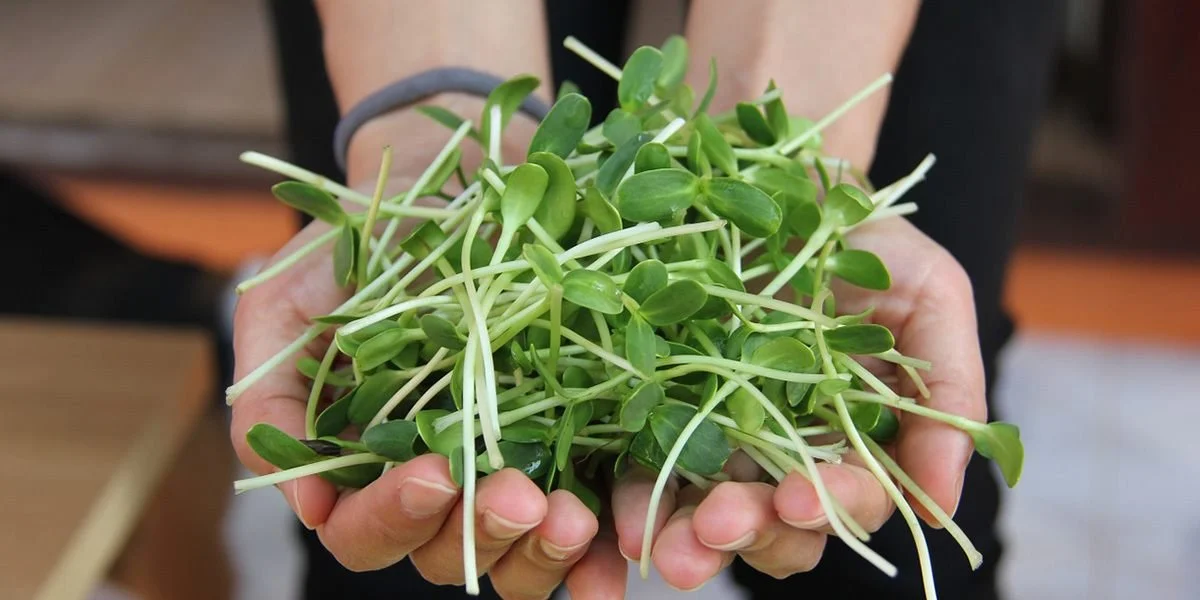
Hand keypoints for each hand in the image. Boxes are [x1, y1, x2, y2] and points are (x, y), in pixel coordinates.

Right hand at [230, 221, 625, 598]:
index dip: (392, 517)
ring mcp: (505, 466)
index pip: (365, 531)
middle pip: (447, 554)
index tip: (433, 471)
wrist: (446, 184)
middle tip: (518, 496)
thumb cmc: (357, 245)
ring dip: (542, 550)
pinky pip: (585, 519)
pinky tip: (618, 552)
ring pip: (516, 553)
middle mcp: (438, 478)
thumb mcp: (286, 305)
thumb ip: (272, 400)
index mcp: (364, 462)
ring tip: (571, 515)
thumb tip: (308, 508)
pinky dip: (599, 551)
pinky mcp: (568, 443)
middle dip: (479, 533)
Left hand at [611, 216, 984, 588]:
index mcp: (858, 439)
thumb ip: (950, 392)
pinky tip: (620, 513)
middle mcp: (790, 451)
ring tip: (661, 545)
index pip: (852, 498)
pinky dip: (634, 496)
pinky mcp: (662, 407)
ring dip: (685, 537)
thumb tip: (943, 508)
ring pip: (707, 513)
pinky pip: (644, 464)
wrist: (778, 175)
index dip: (831, 507)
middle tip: (716, 527)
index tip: (800, 497)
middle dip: (749, 534)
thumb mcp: (932, 294)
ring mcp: (722, 434)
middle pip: (777, 525)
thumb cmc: (866, 237)